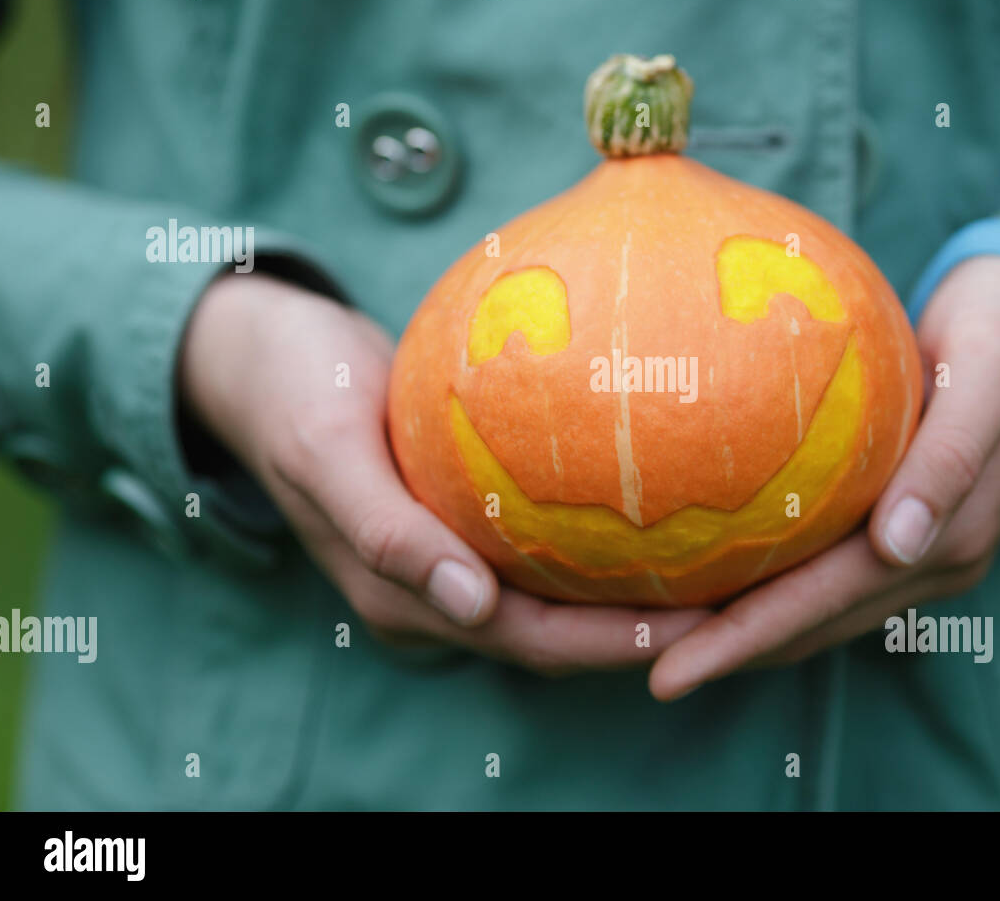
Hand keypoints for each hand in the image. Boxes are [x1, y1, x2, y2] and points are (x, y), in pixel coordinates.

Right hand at [180, 274, 708, 674]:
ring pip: (554, 593)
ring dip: (628, 592)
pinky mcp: (462, 517)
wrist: (265, 354)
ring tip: (716, 566)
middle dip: (641, 629)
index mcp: (401, 598)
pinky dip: (596, 539)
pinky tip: (658, 508)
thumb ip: (387, 530)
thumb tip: (470, 606)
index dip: (610, 644)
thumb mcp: (327, 448)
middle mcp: (434, 593)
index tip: (695, 628)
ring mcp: (448, 558)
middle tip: (735, 602)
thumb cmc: (294, 389)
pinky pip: (541, 542)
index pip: (527, 640)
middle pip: (555, 632)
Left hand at [648, 253, 999, 699]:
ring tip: (651, 632)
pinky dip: (762, 590)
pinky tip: (704, 577)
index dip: (742, 638)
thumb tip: (899, 547)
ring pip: (810, 613)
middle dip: (719, 649)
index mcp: (952, 537)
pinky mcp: (900, 536)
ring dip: (734, 631)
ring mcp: (917, 556)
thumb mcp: (992, 374)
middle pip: (807, 624)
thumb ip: (951, 458)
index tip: (663, 668)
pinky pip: (820, 576)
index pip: (825, 601)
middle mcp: (930, 563)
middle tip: (631, 655)